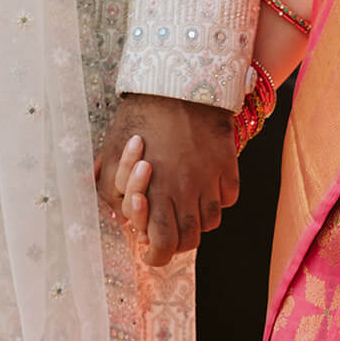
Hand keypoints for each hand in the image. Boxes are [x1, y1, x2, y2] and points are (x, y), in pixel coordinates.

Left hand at [94, 93, 237, 266]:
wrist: (175, 85)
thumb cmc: (137, 120)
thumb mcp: (111, 156)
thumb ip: (110, 190)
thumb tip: (120, 215)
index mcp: (156, 194)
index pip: (162, 246)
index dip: (156, 255)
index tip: (150, 250)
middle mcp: (186, 192)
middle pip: (190, 239)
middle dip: (177, 242)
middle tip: (169, 232)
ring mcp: (210, 179)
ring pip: (211, 221)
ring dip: (198, 220)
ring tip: (185, 207)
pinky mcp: (227, 164)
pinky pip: (229, 197)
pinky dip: (218, 198)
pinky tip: (205, 186)